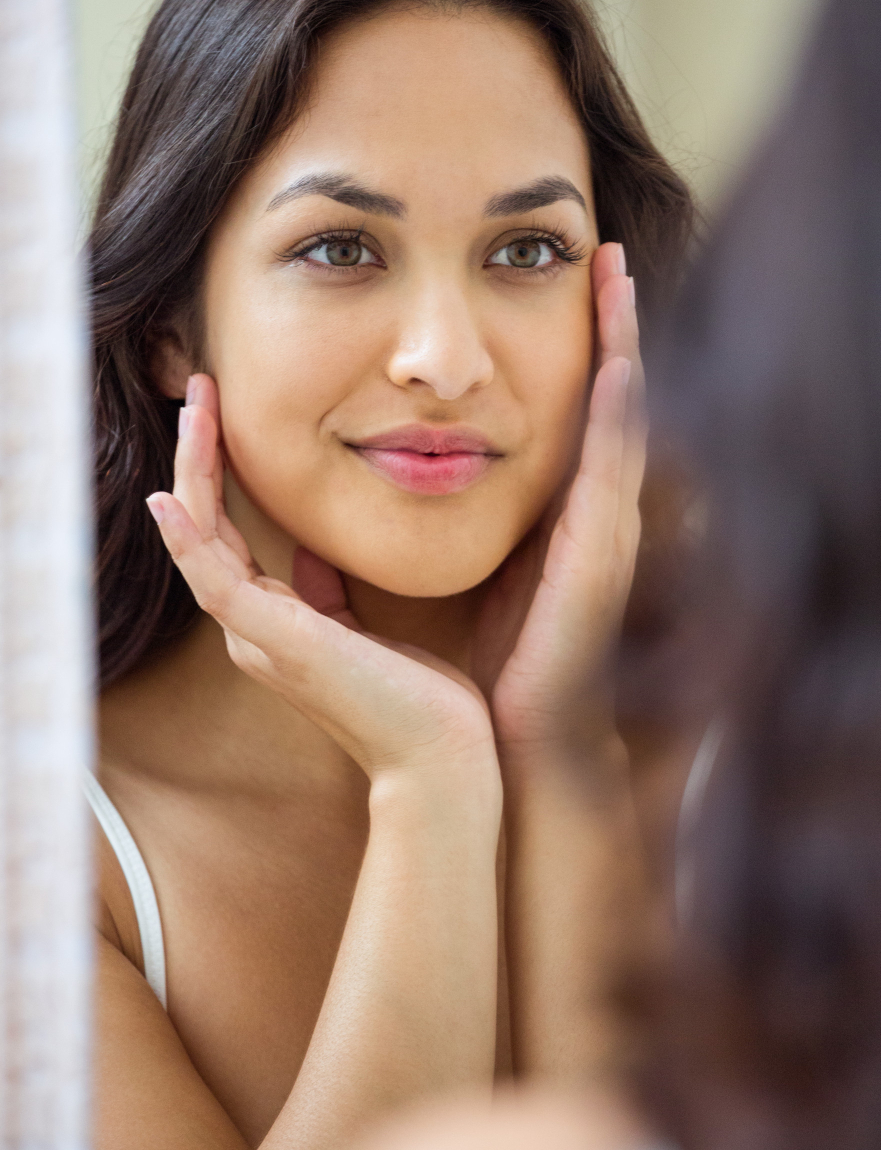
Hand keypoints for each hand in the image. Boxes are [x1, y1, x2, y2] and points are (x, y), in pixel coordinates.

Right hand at [146, 377, 497, 787]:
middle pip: (206, 529)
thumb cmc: (415, 700)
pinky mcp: (278, 643)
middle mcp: (254, 631)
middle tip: (199, 390)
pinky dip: (189, 540)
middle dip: (199, 458)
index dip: (219, 474)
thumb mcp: (365, 629)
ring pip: (202, 543)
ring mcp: (259, 639)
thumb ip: (329, 593)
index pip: (229, 536)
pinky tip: (171, 498)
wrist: (440, 759)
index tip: (224, 416)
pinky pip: (217, 582)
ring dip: (192, 475)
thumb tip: (314, 554)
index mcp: (276, 624)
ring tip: (192, 413)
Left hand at [471, 242, 643, 759]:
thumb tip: (367, 495)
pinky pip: (614, 467)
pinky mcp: (603, 556)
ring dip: (625, 341)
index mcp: (562, 513)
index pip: (576, 409)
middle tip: (608, 249)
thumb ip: (437, 528)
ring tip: (618, 272)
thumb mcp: (461, 577)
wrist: (519, 743)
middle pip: (613, 396)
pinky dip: (621, 410)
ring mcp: (608, 530)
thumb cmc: (492, 668)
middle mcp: (596, 511)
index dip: (579, 344)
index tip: (567, 281)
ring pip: (624, 415)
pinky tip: (620, 357)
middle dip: (614, 321)